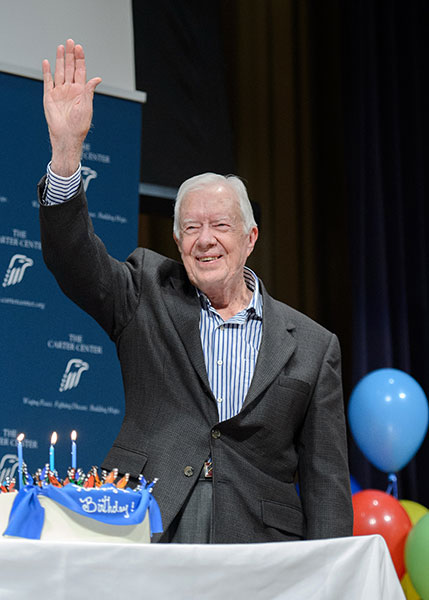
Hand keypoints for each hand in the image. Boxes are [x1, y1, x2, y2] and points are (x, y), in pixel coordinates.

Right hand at [42, 39, 101, 175]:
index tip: (79, 47)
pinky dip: (47, 72)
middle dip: (70, 55)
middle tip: (70, 42)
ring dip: (60, 60)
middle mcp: (70, 90)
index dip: (80, 59)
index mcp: (81, 91)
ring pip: (59, 72)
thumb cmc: (79, 125)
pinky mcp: (49, 97)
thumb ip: (89, 90)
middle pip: (69, 68)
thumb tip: (97, 78)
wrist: (67, 136)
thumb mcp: (87, 106)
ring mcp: (59, 92)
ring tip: (61, 47)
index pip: (80, 71)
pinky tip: (48, 62)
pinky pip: (48, 81)